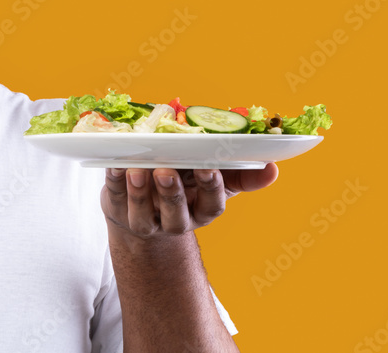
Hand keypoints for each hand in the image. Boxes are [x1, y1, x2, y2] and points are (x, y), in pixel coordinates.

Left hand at [101, 164, 278, 238]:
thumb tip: (274, 167)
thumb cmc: (185, 184)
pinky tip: (115, 166)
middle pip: (176, 213)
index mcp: (201, 211)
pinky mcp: (117, 209)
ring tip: (137, 170)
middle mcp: (175, 221)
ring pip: (143, 213)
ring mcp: (144, 219)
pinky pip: (115, 198)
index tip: (207, 166)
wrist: (144, 206)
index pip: (211, 204)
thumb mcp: (214, 179)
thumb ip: (240, 173)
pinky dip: (114, 182)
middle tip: (166, 171)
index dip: (210, 187)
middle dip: (172, 194)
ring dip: (140, 192)